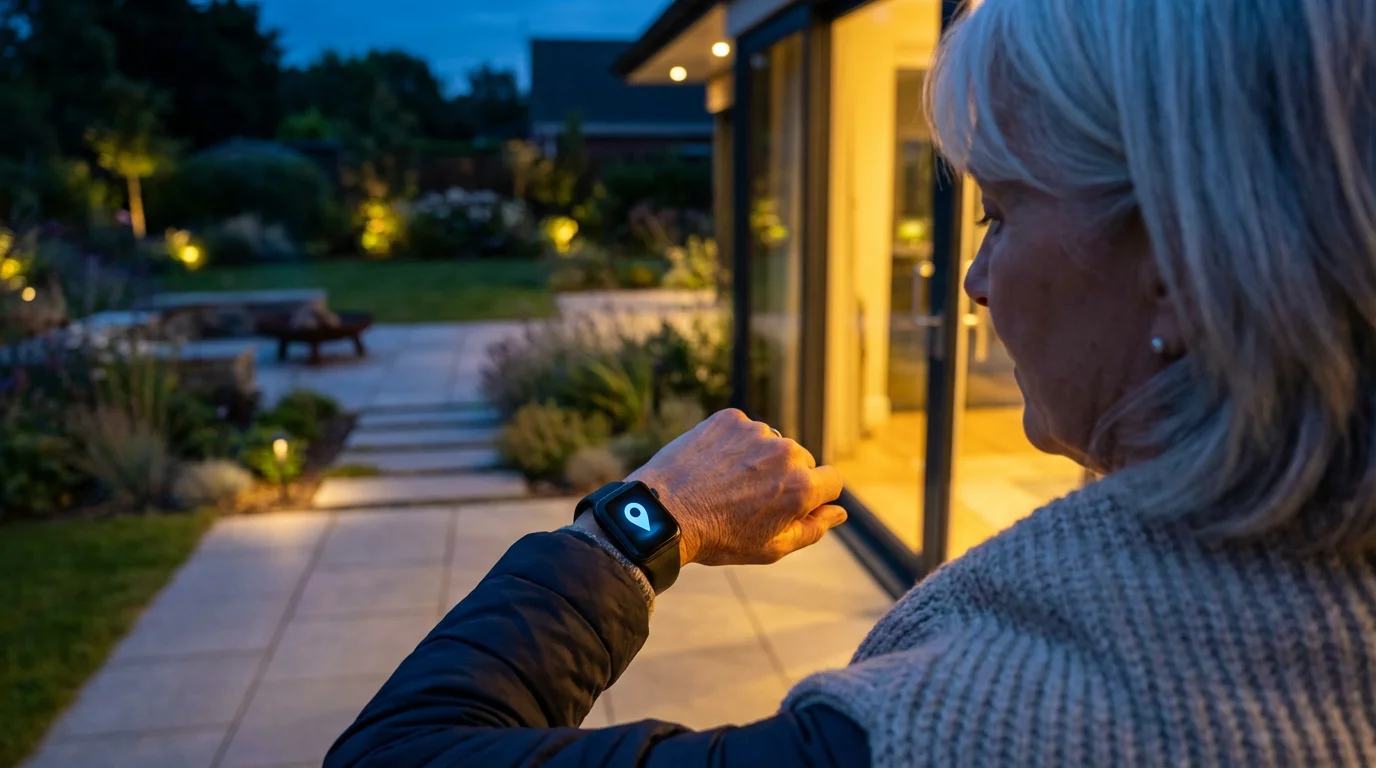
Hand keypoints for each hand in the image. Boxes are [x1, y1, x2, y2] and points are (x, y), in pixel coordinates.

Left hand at [626, 409, 846, 565]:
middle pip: (800, 461)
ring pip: (770, 443)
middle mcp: (785, 452)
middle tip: (749, 499)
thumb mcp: (772, 547)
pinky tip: (713, 466)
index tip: (790, 504)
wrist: (663, 512)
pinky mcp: (729, 418)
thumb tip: (840, 512)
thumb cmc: (719, 538)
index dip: (814, 495)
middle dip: (784, 476)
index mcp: (802, 487)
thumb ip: (813, 529)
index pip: (832, 480)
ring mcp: (756, 431)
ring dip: (758, 458)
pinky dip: (733, 444)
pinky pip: (743, 429)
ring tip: (726, 483)